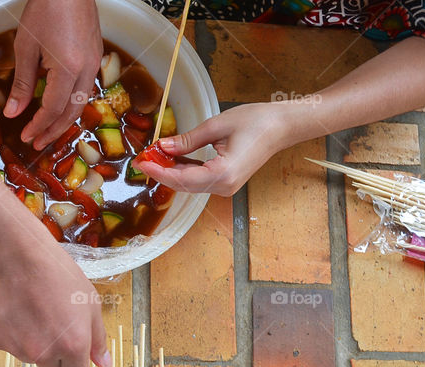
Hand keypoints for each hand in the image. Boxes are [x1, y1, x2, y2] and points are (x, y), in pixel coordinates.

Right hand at [0, 220, 110, 366]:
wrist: (18, 256)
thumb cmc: (59, 275)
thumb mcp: (90, 304)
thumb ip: (98, 339)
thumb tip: (104, 364)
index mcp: (73, 347)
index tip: (73, 358)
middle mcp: (44, 354)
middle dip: (55, 354)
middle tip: (53, 323)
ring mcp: (17, 349)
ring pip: (30, 357)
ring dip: (33, 343)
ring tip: (33, 311)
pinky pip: (9, 345)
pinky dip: (13, 333)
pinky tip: (16, 309)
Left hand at [5, 0, 101, 150]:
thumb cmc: (45, 9)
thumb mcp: (26, 47)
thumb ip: (21, 83)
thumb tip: (13, 113)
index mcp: (69, 68)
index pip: (53, 109)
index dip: (39, 126)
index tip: (26, 137)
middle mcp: (87, 70)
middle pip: (72, 112)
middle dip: (54, 131)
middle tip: (37, 143)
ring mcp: (94, 63)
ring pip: (82, 103)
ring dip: (64, 120)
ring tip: (48, 130)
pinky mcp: (95, 56)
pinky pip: (86, 89)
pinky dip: (73, 104)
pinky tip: (61, 107)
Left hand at [133, 103, 297, 195]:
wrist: (282, 126)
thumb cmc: (256, 122)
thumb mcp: (216, 126)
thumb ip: (187, 140)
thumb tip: (163, 147)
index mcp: (223, 174)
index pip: (181, 179)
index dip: (159, 171)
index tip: (142, 162)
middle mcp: (224, 187)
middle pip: (183, 185)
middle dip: (161, 172)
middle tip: (142, 158)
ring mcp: (226, 186)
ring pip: (190, 184)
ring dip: (171, 171)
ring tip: (153, 157)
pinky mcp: (226, 181)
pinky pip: (199, 180)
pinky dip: (184, 170)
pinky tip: (171, 159)